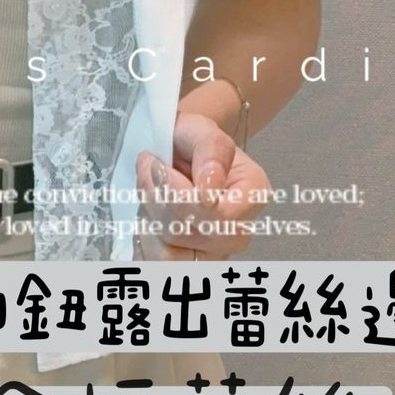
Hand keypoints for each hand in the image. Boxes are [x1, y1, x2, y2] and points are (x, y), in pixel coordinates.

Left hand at [136, 109, 271, 260]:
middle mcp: (238, 232)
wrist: (177, 149)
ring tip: (149, 194)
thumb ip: (212, 151)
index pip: (220, 218)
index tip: (160, 167)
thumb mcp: (203, 130)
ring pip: (169, 257)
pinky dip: (142, 239)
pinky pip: (153, 265)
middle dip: (158, 202)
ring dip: (147, 220)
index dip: (182, 197)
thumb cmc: (192, 139)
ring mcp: (213, 254)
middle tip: (149, 171)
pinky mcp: (185, 263)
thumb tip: (210, 187)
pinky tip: (147, 215)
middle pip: (189, 237)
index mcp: (252, 197)